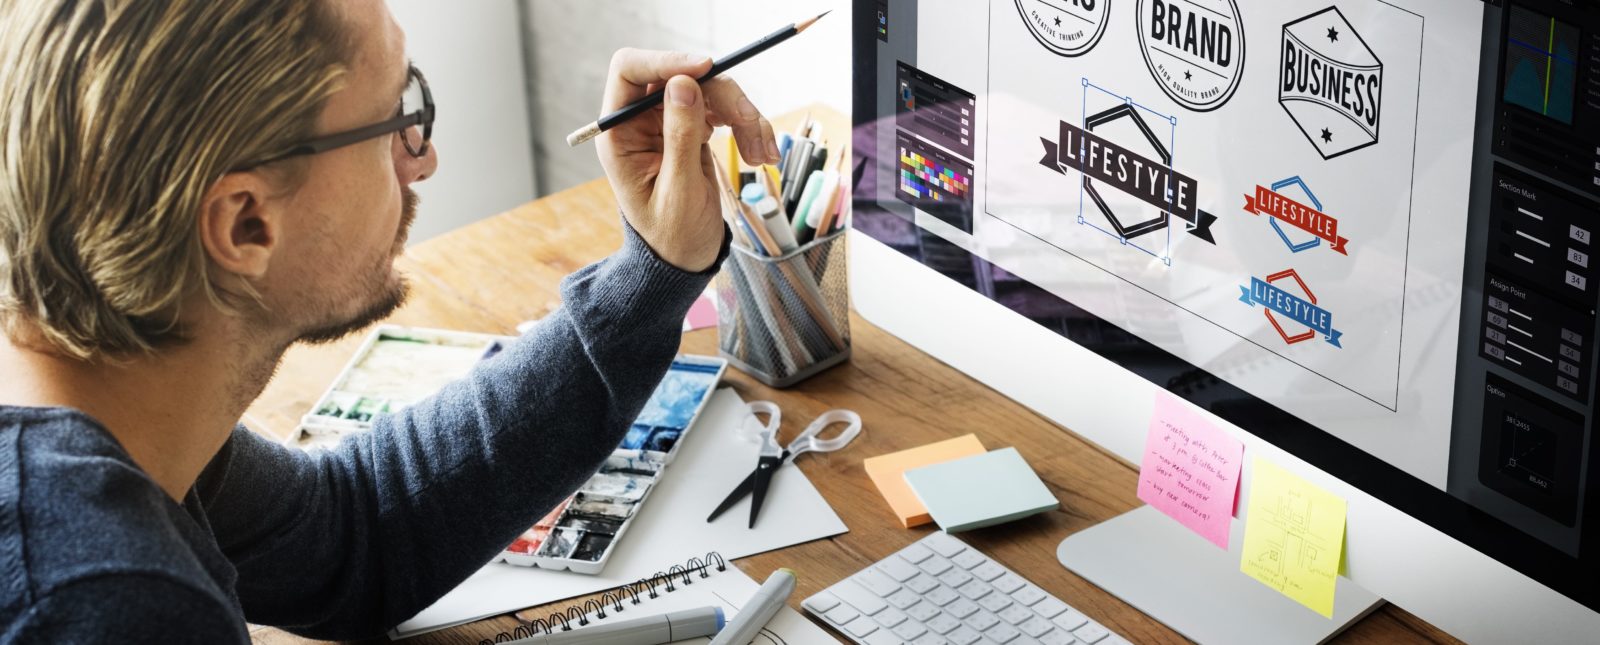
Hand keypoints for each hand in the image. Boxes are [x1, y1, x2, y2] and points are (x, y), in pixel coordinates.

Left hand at [596, 49, 779, 271]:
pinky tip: (762, 154)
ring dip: (743, 115)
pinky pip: (724, 110)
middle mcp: (641, 121)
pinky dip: (748, 126)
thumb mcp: (677, 190)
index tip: (707, 67)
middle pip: (681, 76)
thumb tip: (683, 83)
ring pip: (710, 90)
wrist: (685, 259)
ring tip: (761, 156)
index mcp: (620, 134)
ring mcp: (669, 122)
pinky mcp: (693, 128)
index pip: (630, 70)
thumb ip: (679, 136)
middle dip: (721, 95)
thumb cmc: (672, 235)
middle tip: (750, 124)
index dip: (667, 61)